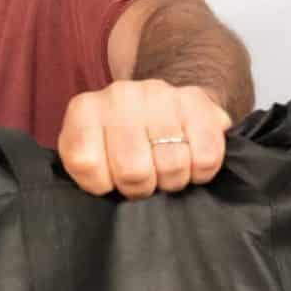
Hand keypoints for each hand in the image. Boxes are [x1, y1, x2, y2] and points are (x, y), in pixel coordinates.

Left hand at [57, 80, 229, 198]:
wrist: (160, 102)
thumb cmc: (119, 139)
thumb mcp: (89, 150)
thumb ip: (86, 171)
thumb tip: (102, 196)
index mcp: (85, 110)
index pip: (86, 163)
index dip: (101, 184)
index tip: (110, 181)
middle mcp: (120, 96)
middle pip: (133, 170)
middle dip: (140, 188)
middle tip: (144, 181)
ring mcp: (159, 94)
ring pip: (172, 166)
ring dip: (172, 180)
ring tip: (166, 171)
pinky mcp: (196, 102)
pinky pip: (206, 157)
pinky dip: (200, 171)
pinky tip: (190, 162)